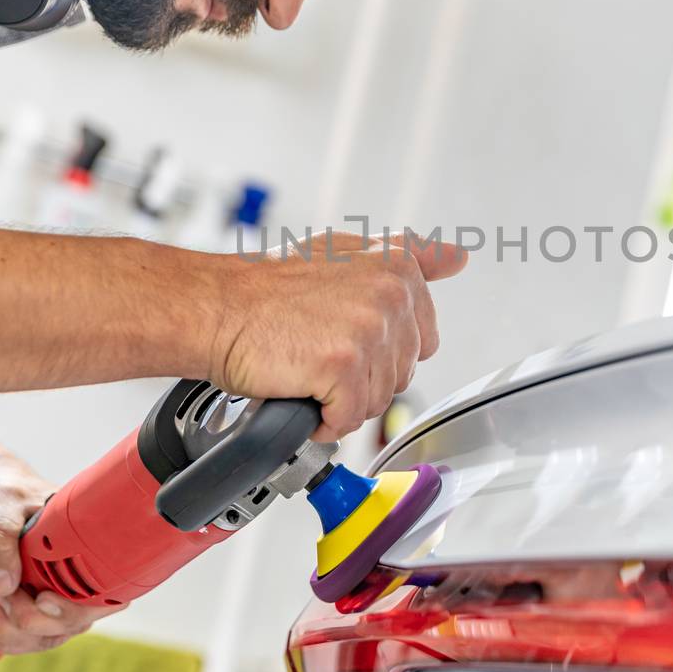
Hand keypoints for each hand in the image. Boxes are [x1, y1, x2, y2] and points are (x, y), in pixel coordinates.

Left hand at [0, 454, 123, 654]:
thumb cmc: (5, 496)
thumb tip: (5, 584)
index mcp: (85, 548)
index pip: (98, 595)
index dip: (73, 608)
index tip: (41, 599)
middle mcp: (77, 580)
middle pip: (68, 625)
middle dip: (27, 619)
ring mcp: (55, 600)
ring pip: (43, 638)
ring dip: (6, 629)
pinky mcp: (33, 612)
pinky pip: (22, 640)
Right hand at [207, 230, 467, 439]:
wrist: (215, 308)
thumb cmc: (268, 288)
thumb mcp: (344, 252)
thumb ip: (408, 256)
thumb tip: (456, 257)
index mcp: (397, 268)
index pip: (423, 337)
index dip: (381, 350)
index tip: (347, 338)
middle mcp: (391, 294)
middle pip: (401, 374)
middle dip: (361, 376)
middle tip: (316, 351)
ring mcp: (370, 329)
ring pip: (377, 399)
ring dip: (339, 398)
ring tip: (304, 366)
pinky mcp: (344, 365)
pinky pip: (348, 419)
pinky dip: (320, 418)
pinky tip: (298, 390)